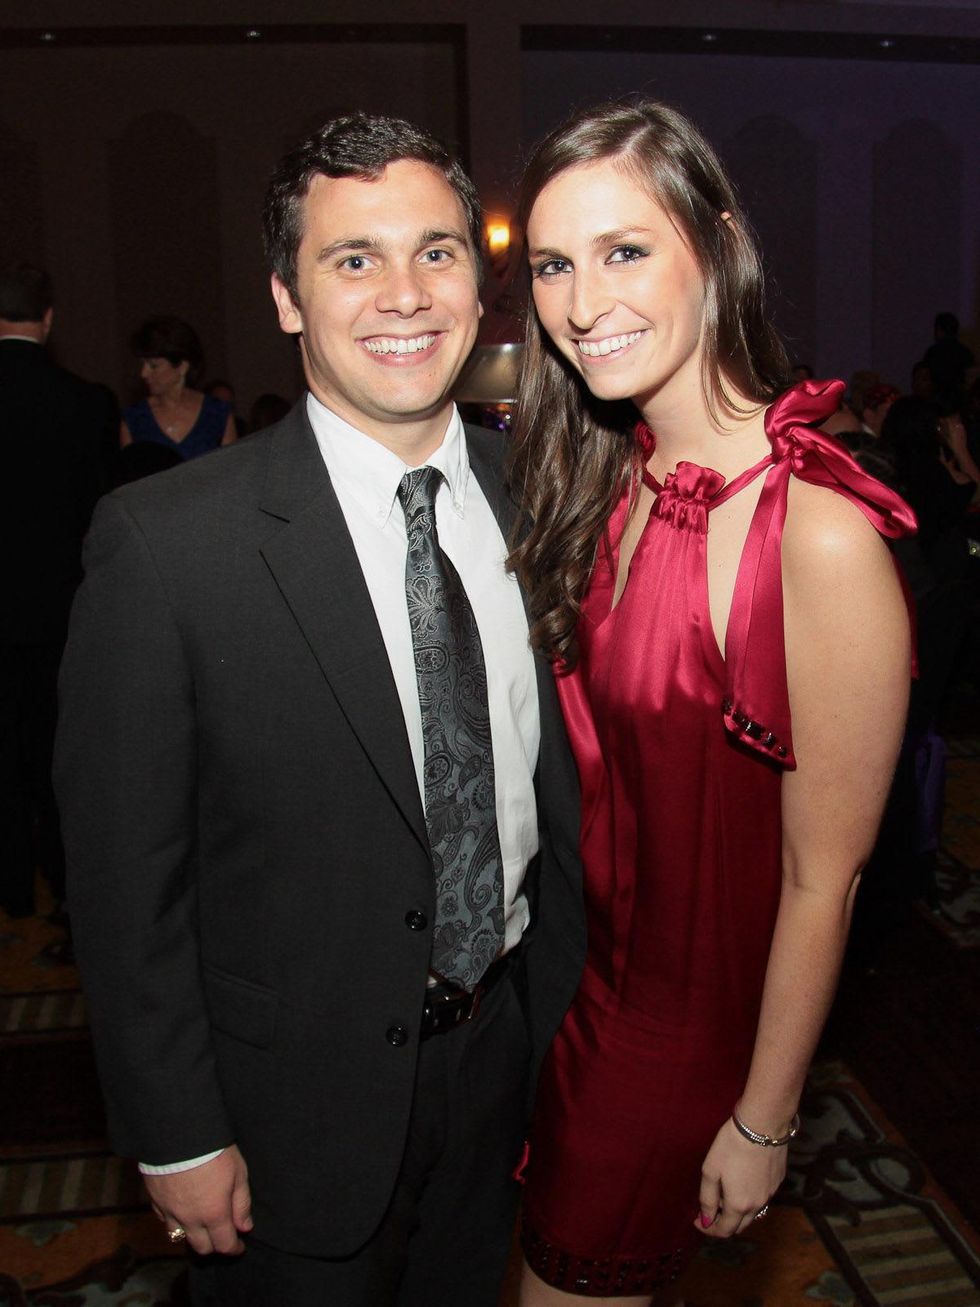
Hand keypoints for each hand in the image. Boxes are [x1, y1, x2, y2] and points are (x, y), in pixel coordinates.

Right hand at [145, 1144, 252, 1255]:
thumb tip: (245, 1226)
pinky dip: (174, 1221)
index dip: (234, 1248)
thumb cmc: (213, 1151)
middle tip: (222, 1237)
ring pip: (179, 1238)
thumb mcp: (238, 1172)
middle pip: (201, 1247)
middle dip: (214, 1246)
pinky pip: (164, 1220)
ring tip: (201, 1226)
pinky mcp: (155, 1201)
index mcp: (214, 1214)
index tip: (240, 1246)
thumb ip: (241, 1203)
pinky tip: (180, 1212)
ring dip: (192, 1236)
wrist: (178, 1135)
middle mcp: (190, 1219)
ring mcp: (169, 1212)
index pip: (224, 1244)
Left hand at [694, 1117, 786, 1238]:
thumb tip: (706, 1220)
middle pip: (740, 1226)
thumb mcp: (711, 1170)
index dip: (709, 1229)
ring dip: (738, 1212)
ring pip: (753, 1214)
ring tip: (725, 1196)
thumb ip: (707, 1198)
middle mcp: (757, 1205)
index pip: (724, 1230)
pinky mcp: (778, 1181)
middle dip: (723, 1223)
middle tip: (710, 1210)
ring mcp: (770, 1194)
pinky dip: (750, 1199)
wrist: (762, 1125)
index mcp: (738, 1205)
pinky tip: (743, 1182)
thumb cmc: (731, 1145)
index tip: (697, 1220)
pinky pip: (762, 1199)